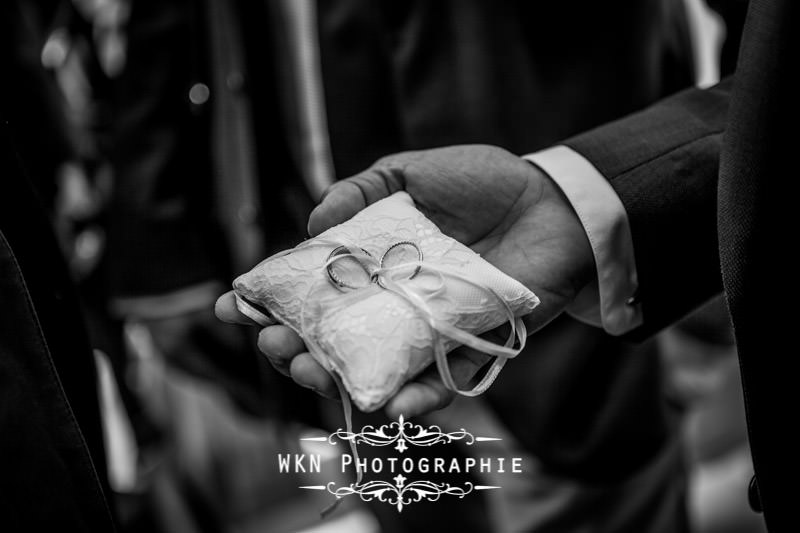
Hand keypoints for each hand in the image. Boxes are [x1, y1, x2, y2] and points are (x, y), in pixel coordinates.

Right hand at [216, 145, 593, 415]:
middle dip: (291, 347)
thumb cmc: (481, 184)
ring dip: (334, 381)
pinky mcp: (465, 349)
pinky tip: (384, 404)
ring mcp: (423, 330)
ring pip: (370, 370)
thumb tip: (312, 224)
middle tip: (274, 343)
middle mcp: (387, 303)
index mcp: (368, 264)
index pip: (308, 291)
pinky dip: (411, 400)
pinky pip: (436, 385)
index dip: (268, 300)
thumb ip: (359, 192)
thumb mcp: (409, 174)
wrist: (552, 202)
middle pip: (328, 339)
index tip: (235, 305)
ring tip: (310, 373)